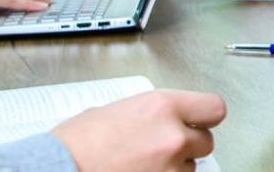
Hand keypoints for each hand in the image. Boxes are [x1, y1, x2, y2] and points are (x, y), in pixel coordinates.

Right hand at [52, 89, 227, 171]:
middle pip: (206, 141)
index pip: (214, 108)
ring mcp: (171, 168)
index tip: (199, 121)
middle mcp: (173, 137)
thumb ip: (149, 113)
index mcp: (161, 107)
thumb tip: (161, 119)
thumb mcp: (114, 111)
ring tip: (143, 165)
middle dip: (188, 145)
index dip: (205, 116)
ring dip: (174, 166)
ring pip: (191, 168)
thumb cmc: (76, 145)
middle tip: (164, 148)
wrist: (59, 170)